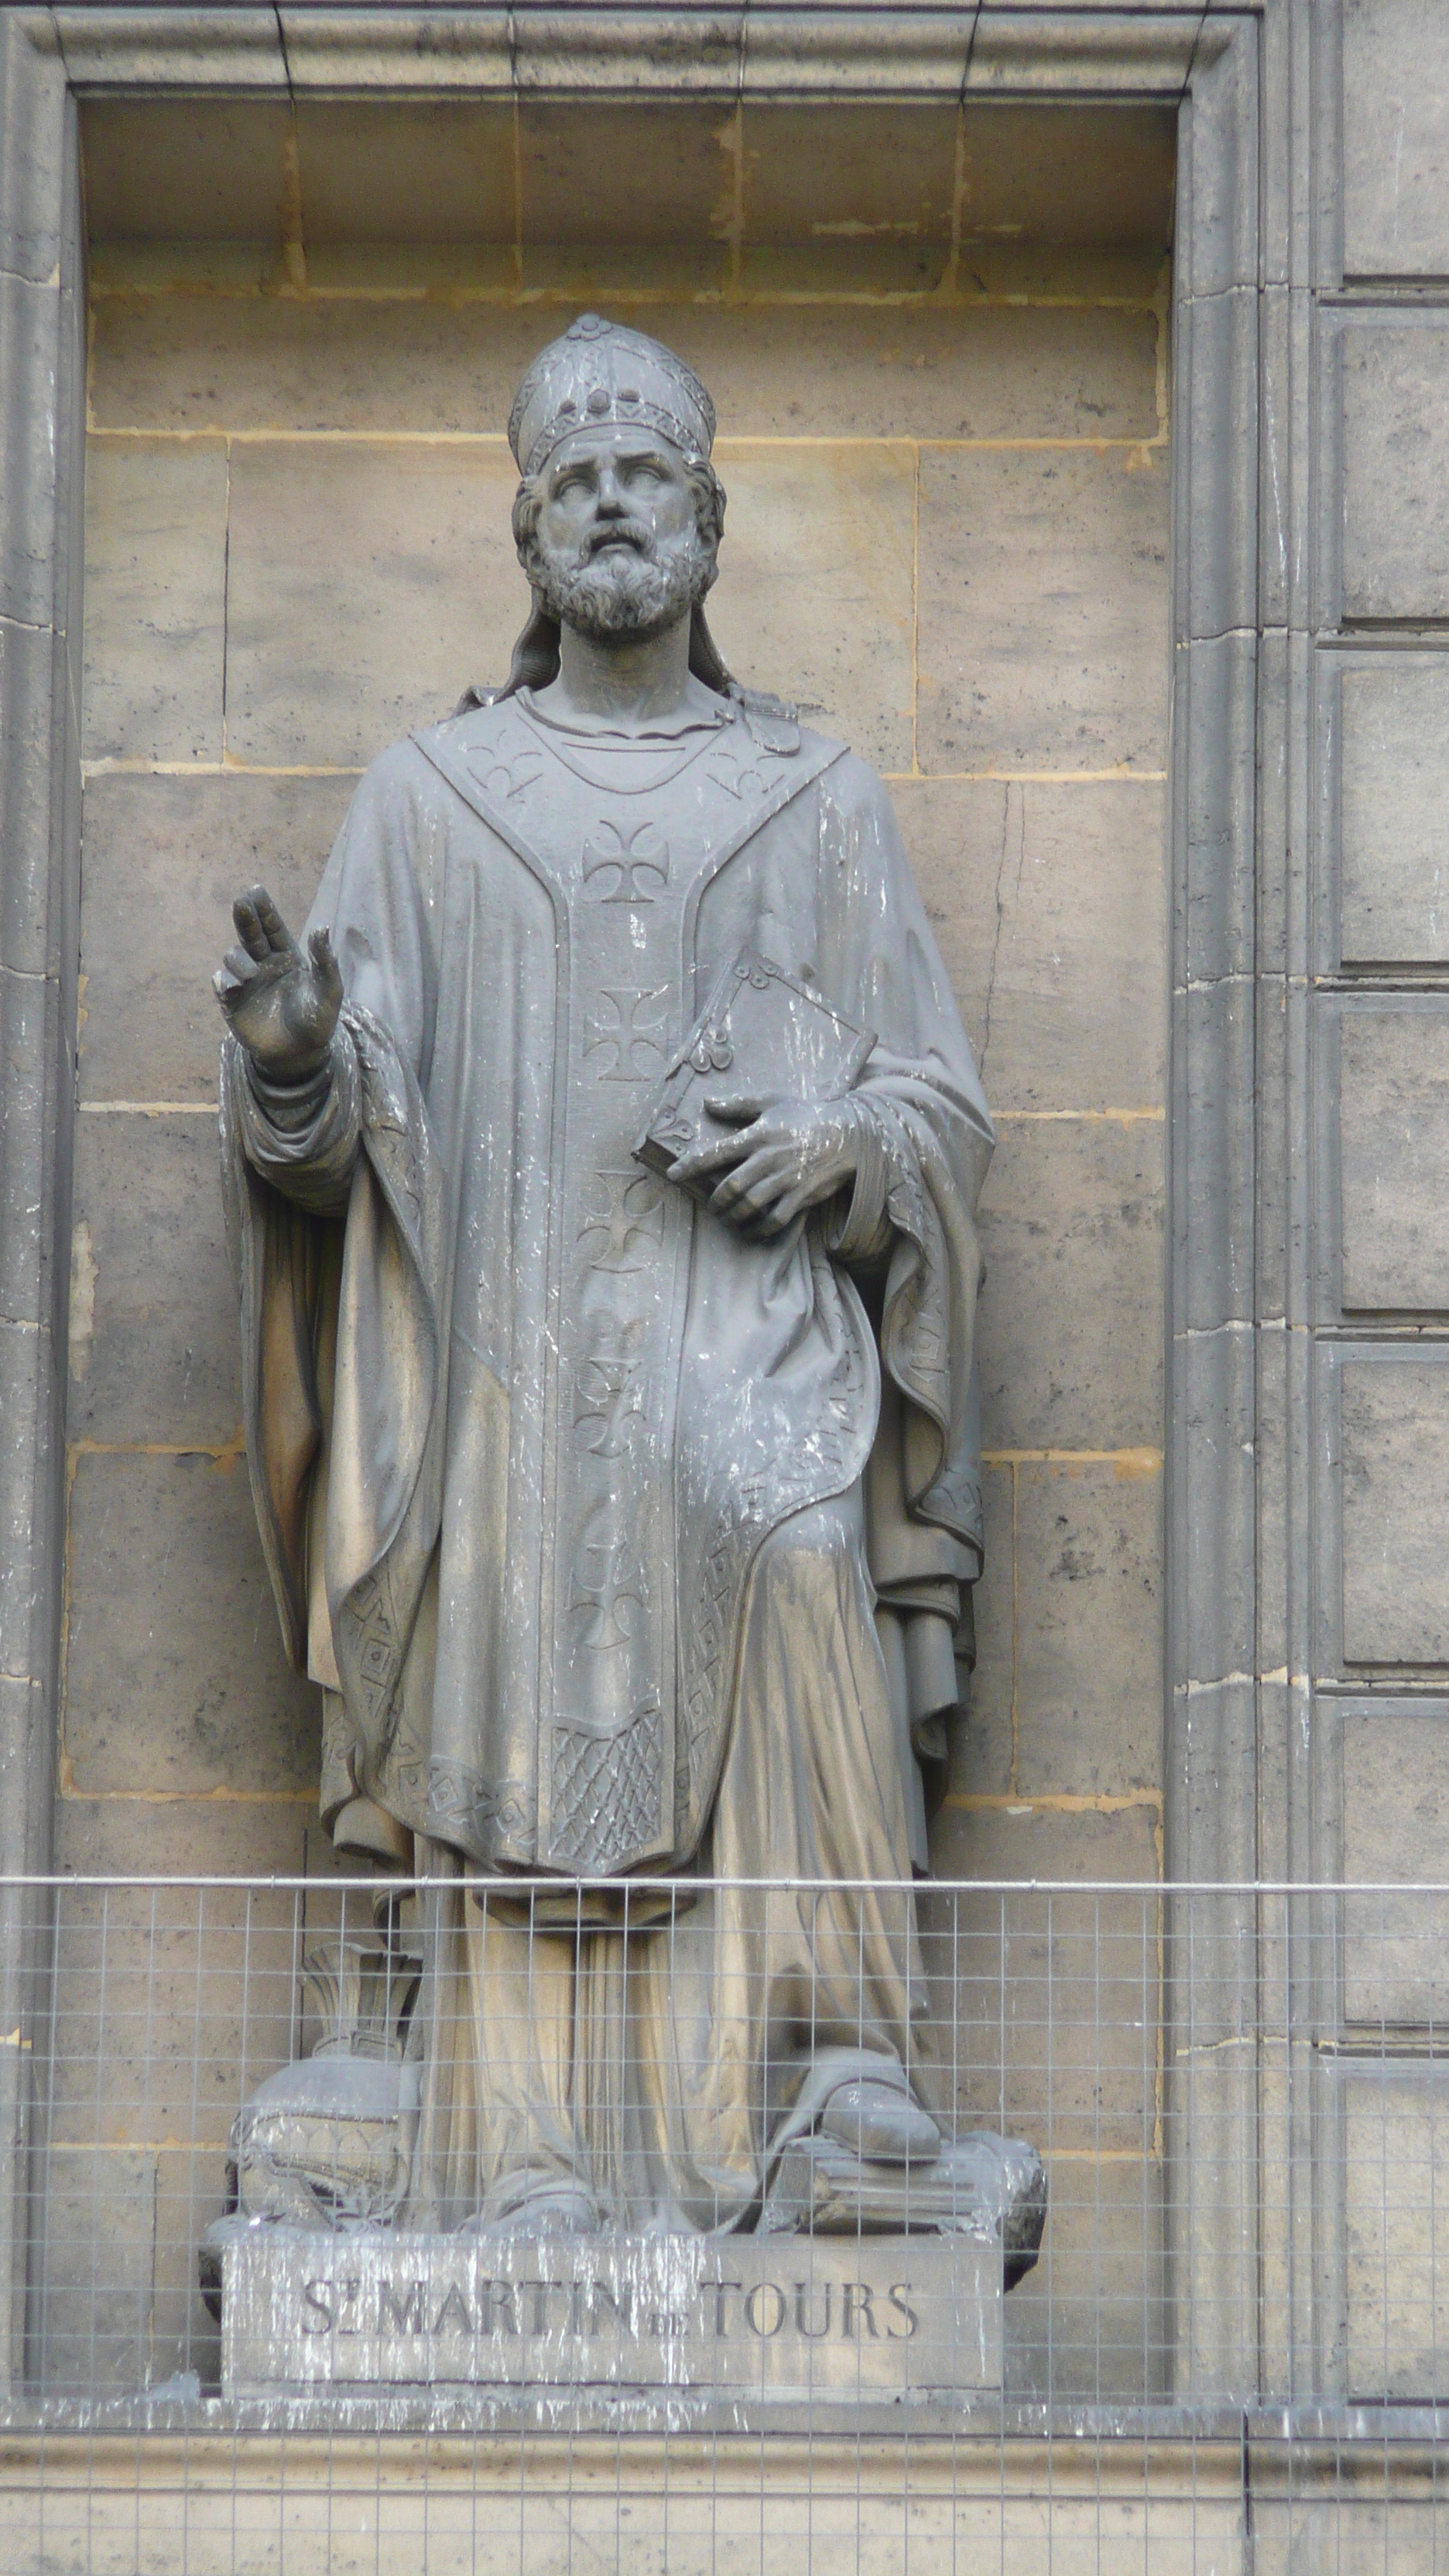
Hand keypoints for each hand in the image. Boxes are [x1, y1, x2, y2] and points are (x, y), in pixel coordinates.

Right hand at [213, 885, 341, 1082]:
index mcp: (286, 957)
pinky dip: (224, 981)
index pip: (273, 928)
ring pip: (233, 957)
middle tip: (241, 903)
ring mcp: (247, 983)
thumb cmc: (318, 1020)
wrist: (300, 1054)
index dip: (264, 909)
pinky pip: (222, 985)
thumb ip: (325, 961)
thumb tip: (322, 927)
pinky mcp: (233, 1003)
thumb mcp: (329, 990)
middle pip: (249, 935)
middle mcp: (263, 964)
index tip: (255, 890)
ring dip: (239, 959)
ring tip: (252, 974)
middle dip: (244, 918)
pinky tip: (232, 983)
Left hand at [666, 1091, 864, 1235]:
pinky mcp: (801, 1195)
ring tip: (728, 1218)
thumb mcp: (772, 1101)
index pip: (716, 1153)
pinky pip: (775, 1219)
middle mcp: (768, 1159)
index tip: (673, 1174)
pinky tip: (751, 1231)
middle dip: (716, 1201)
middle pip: (731, 1187)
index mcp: (757, 1135)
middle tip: (712, 1205)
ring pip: (750, 1206)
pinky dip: (759, 1229)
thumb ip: (738, 1104)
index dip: (691, 1165)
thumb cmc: (806, 1115)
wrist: (848, 1134)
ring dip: (734, 1217)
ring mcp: (785, 1179)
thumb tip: (707, 1103)